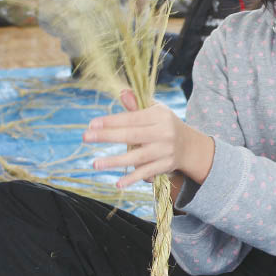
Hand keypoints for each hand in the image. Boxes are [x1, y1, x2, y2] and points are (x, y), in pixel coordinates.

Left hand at [83, 89, 213, 187]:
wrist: (190, 146)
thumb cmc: (165, 125)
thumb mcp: (155, 111)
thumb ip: (137, 104)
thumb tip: (122, 92)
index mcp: (159, 116)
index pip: (132, 118)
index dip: (111, 121)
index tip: (92, 124)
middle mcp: (163, 133)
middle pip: (131, 135)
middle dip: (107, 136)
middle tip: (85, 137)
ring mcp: (165, 151)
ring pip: (137, 157)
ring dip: (115, 161)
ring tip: (95, 163)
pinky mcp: (165, 166)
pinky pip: (146, 172)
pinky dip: (132, 178)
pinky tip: (118, 183)